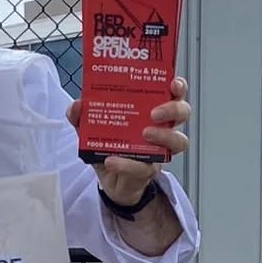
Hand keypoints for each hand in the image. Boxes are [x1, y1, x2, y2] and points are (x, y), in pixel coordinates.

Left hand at [67, 76, 191, 206]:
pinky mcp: (149, 170)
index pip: (172, 93)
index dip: (178, 87)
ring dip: (163, 135)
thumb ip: (81, 115)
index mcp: (150, 110)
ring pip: (179, 141)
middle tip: (154, 113)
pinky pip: (144, 167)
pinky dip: (126, 164)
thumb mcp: (90, 128)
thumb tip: (78, 104)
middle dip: (173, 109)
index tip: (172, 83)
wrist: (108, 179)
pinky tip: (111, 160)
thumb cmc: (109, 146)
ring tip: (144, 134)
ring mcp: (159, 150)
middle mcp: (161, 128)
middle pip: (183, 113)